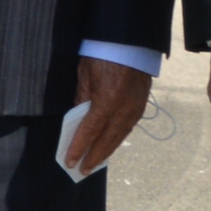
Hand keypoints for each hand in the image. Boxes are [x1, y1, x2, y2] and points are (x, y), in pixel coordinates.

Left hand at [64, 57, 153, 173]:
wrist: (131, 39)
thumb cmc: (103, 53)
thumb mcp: (85, 74)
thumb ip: (81, 99)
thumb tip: (77, 119)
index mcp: (106, 102)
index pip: (89, 133)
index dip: (78, 148)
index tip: (69, 161)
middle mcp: (123, 110)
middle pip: (106, 141)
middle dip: (94, 157)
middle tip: (82, 171)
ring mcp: (134, 109)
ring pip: (119, 137)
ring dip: (107, 151)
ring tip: (95, 162)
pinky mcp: (141, 105)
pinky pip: (128, 128)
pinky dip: (118, 138)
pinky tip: (111, 143)